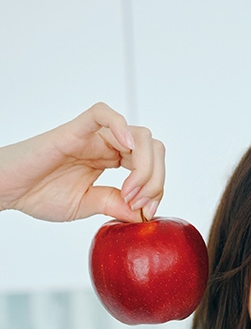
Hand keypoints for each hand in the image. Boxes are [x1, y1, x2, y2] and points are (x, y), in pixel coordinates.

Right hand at [0, 102, 164, 221]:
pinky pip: (103, 113)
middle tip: (138, 202)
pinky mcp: (74, 129)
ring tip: (128, 190)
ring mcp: (93, 136)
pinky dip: (121, 126)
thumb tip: (145, 214)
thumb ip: (116, 205)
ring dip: (144, 166)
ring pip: (139, 135)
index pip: (152, 165)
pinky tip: (127, 149)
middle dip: (156, 178)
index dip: (157, 188)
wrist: (8, 189)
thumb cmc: (40, 194)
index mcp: (113, 160)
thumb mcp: (88, 205)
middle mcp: (108, 145)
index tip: (144, 211)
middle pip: (153, 148)